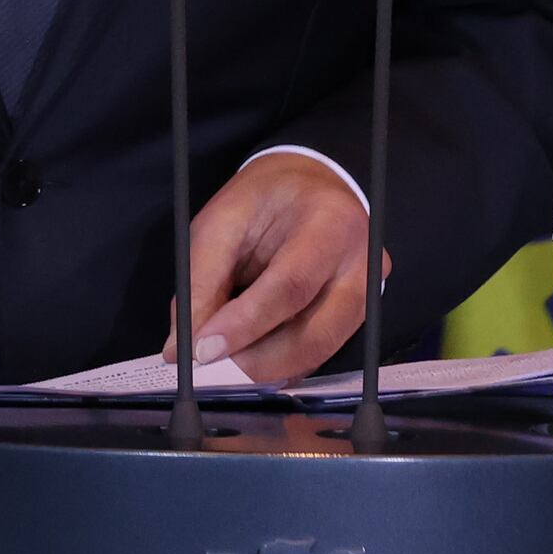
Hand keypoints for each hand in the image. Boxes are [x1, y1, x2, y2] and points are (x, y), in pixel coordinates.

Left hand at [187, 150, 381, 383]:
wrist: (309, 185)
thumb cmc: (263, 200)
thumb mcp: (221, 222)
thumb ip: (200, 282)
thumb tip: (181, 348)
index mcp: (329, 223)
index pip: (290, 285)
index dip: (244, 324)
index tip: (202, 352)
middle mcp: (363, 264)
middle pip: (315, 333)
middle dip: (257, 361)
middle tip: (212, 367)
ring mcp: (370, 294)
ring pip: (320, 352)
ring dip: (268, 368)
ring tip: (227, 363)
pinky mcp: (363, 315)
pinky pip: (321, 353)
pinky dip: (283, 363)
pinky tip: (254, 357)